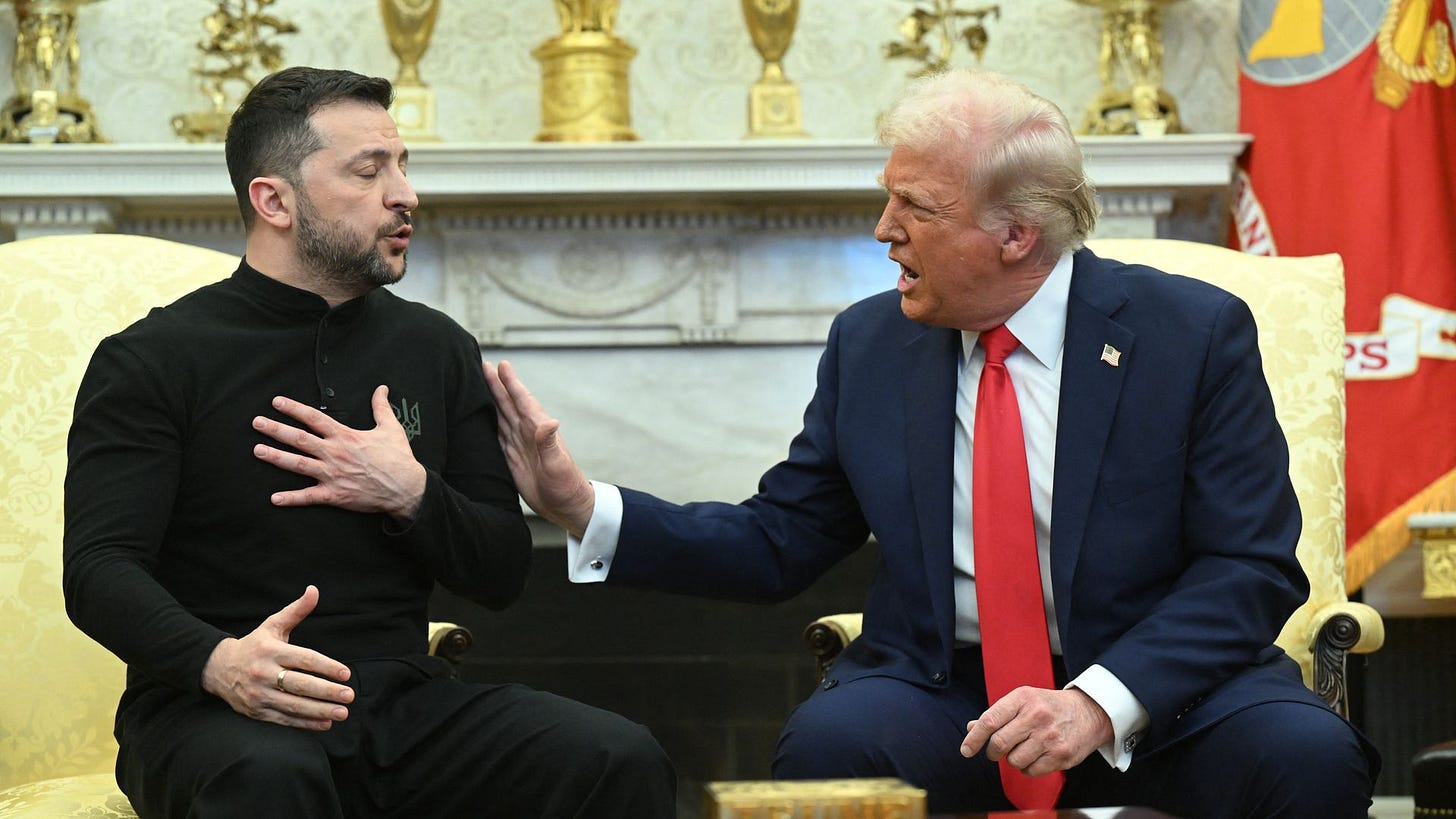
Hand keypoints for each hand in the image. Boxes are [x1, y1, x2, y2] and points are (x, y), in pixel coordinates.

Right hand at [200, 585, 354, 730]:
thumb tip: (314, 590)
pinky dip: (305, 723)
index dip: (326, 667)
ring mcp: (259, 695)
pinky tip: (325, 723)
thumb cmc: (255, 645)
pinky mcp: (256, 711)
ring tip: (342, 712)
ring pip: (293, 705)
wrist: (218, 668)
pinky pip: (284, 719)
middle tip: (349, 696)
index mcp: (270, 651)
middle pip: (300, 685)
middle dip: (327, 692)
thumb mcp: (272, 625)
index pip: (303, 659)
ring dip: (320, 710)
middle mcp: (263, 673)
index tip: (346, 673)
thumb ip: (296, 611)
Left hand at [252, 385, 426, 521]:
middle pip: (299, 439)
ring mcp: (332, 474)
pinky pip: (308, 497)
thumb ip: (381, 407)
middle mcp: (334, 453)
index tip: (277, 402)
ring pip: (297, 464)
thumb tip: (381, 389)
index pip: (314, 418)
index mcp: (345, 436)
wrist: (406, 487)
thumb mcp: (391, 428)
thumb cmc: (398, 458)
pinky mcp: (334, 494)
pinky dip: (291, 498)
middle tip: (257, 423)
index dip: (294, 409)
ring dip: (275, 457)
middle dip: (276, 429)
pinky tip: (274, 498)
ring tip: (257, 450)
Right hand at [483, 360, 594, 538]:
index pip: (522, 401)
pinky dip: (486, 424)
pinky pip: (496, 436)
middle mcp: (527, 433)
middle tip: (482, 364)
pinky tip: (477, 417)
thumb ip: (550, 444)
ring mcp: (518, 444)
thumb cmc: (566, 486)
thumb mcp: (558, 465)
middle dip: (495, 385)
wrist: (564, 506)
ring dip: (489, 400)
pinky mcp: (510, 458)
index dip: (511, 383)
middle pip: (507, 404)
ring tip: (475, 385)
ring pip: (500, 416)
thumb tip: (550, 422)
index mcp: (537, 430)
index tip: (501, 365)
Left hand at [959, 687, 1111, 776]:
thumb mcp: (1023, 701)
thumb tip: (971, 728)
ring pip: (1014, 761)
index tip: (966, 750)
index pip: (990, 720)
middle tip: (995, 752)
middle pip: (999, 743)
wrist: (1089, 712)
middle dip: (992, 752)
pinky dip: (1028, 768)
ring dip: (1012, 760)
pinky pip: (1031, 771)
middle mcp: (1036, 716)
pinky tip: (1036, 756)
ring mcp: (1050, 736)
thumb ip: (997, 714)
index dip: (974, 738)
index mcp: (1023, 698)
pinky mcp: (1061, 755)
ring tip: (1023, 749)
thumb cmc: (1048, 706)